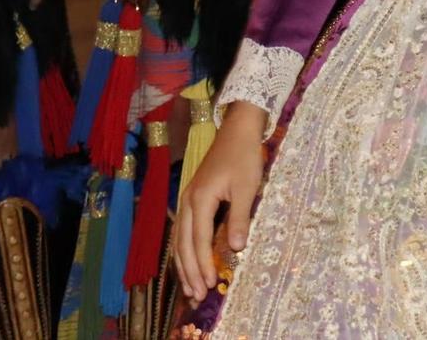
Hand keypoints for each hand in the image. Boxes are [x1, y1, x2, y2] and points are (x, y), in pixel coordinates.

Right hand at [175, 105, 267, 302]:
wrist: (237, 130)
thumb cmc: (244, 157)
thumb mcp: (246, 187)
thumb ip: (239, 217)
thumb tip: (235, 248)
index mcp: (200, 199)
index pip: (199, 240)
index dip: (203, 264)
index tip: (208, 285)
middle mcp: (187, 202)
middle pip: (184, 244)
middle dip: (189, 271)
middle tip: (196, 296)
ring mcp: (186, 199)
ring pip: (179, 239)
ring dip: (183, 264)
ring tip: (189, 287)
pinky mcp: (191, 197)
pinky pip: (182, 230)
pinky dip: (183, 250)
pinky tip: (186, 262)